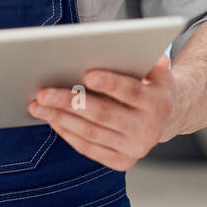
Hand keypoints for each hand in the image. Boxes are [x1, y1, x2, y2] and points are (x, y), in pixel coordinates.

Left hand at [27, 54, 177, 170]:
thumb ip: (146, 58)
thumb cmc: (152, 85)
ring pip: (91, 133)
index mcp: (159, 103)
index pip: (132, 92)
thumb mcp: (158, 69)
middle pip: (103, 114)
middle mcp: (148, 130)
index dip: (111, 84)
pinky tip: (51, 119)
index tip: (88, 74)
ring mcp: (134, 149)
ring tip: (38, 105)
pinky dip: (67, 133)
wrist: (168, 117)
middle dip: (70, 102)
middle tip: (43, 92)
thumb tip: (126, 45)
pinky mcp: (121, 161)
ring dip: (60, 118)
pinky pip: (88, 148)